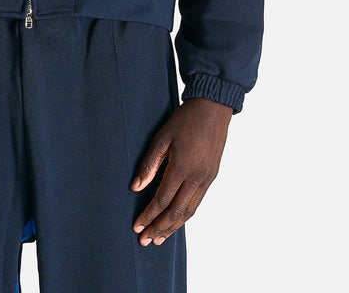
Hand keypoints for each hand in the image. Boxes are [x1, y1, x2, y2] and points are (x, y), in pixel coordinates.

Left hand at [131, 97, 231, 245]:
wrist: (213, 108)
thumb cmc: (185, 119)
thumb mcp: (162, 137)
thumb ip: (149, 164)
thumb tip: (135, 187)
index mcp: (182, 168)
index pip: (161, 200)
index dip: (148, 216)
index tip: (137, 227)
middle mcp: (197, 178)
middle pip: (176, 212)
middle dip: (159, 228)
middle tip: (145, 241)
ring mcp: (206, 179)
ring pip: (189, 211)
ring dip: (173, 227)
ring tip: (159, 239)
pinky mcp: (211, 177)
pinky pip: (197, 202)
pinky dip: (185, 215)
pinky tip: (176, 220)